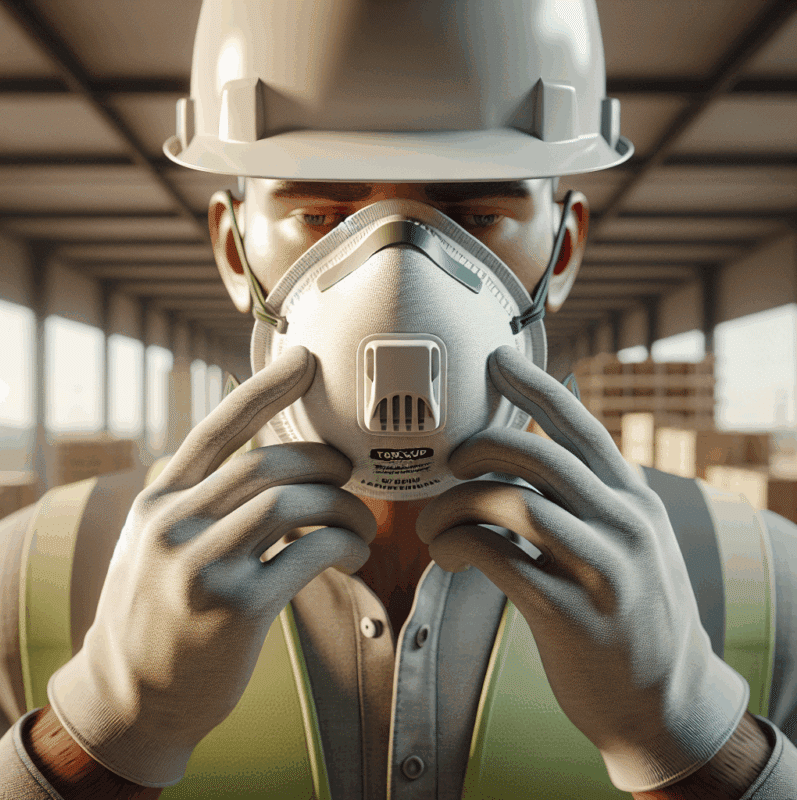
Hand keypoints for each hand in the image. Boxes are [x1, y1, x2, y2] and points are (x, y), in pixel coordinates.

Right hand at [47, 346, 375, 787]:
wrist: (130, 697)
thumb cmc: (158, 612)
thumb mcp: (157, 544)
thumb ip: (198, 502)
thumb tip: (266, 467)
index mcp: (158, 502)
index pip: (216, 429)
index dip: (264, 390)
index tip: (304, 360)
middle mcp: (173, 525)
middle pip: (267, 463)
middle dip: (323, 462)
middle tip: (349, 473)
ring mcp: (201, 567)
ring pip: (292, 503)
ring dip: (343, 507)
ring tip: (360, 525)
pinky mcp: (235, 609)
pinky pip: (309, 555)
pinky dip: (345, 546)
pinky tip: (354, 554)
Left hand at [416, 345, 747, 792]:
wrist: (667, 702)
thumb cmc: (630, 612)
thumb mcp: (627, 544)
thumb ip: (585, 503)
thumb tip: (516, 466)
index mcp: (634, 500)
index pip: (581, 427)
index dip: (536, 386)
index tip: (496, 358)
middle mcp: (625, 524)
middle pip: (539, 456)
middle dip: (480, 447)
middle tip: (449, 462)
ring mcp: (604, 571)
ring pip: (514, 504)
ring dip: (456, 506)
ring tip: (432, 526)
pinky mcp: (574, 617)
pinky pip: (501, 558)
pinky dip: (459, 546)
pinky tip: (447, 556)